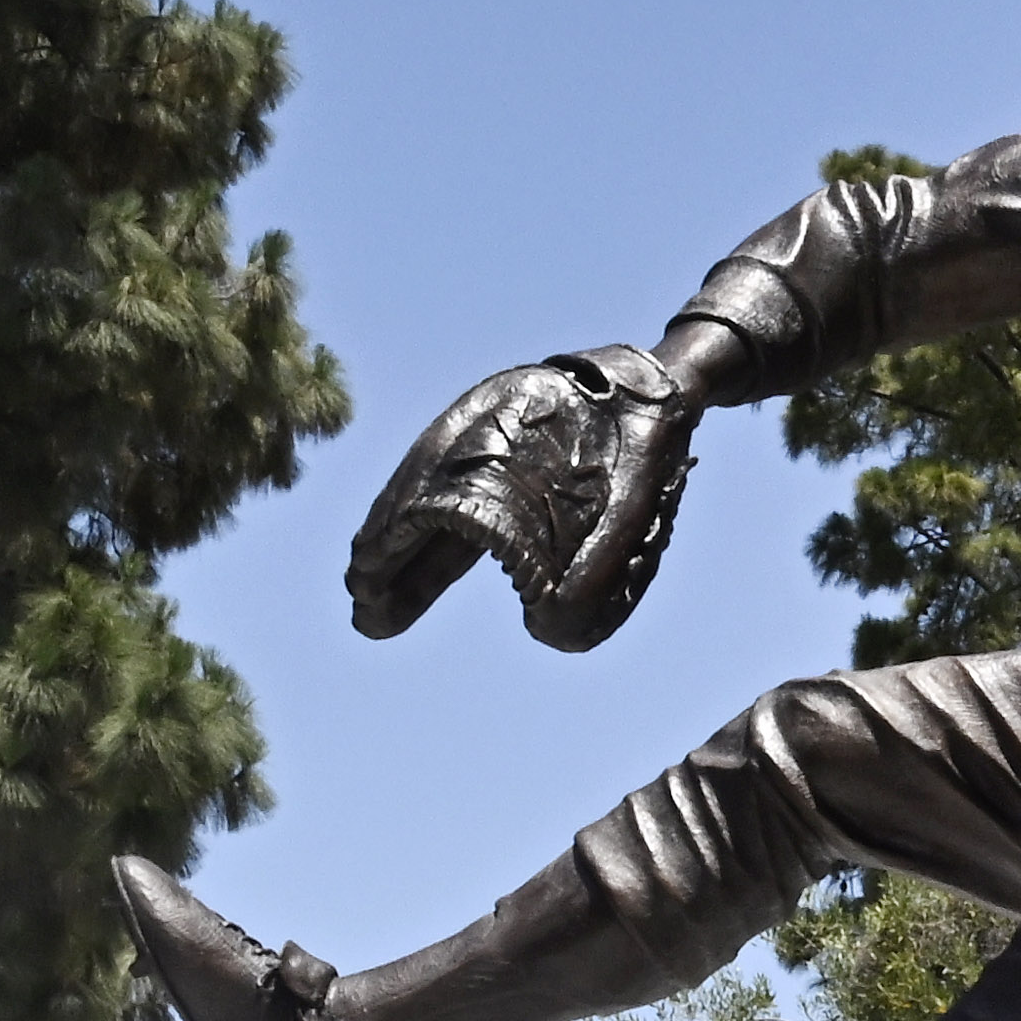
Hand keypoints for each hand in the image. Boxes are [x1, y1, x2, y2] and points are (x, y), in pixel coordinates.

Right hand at [345, 349, 702, 651]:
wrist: (658, 386)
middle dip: (384, 558)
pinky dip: (427, 532)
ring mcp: (481, 436)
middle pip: (412, 501)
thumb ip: (596, 576)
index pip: (423, 502)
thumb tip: (547, 634)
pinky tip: (420, 564)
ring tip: (377, 596)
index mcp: (498, 442)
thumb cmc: (645, 445)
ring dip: (401, 550)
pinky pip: (448, 494)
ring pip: (426, 499)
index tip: (366, 588)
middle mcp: (475, 433)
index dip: (394, 551)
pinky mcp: (494, 447)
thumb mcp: (632, 510)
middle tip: (362, 609)